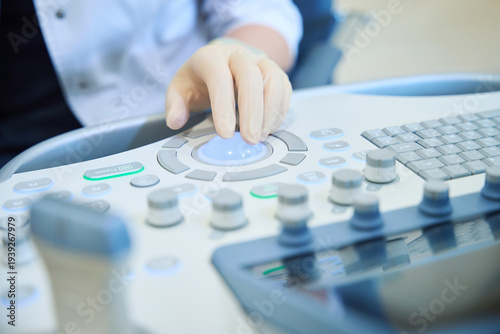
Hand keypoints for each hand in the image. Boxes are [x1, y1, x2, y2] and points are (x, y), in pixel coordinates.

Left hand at [165, 40, 291, 143]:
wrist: (224, 61)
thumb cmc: (201, 79)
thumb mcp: (181, 88)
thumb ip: (175, 104)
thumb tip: (175, 121)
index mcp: (212, 57)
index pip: (219, 77)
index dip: (223, 106)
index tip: (224, 134)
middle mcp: (239, 55)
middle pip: (251, 77)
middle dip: (252, 112)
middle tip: (250, 140)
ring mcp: (260, 62)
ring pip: (273, 80)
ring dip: (270, 112)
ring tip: (261, 136)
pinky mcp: (276, 73)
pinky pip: (284, 89)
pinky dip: (279, 111)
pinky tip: (269, 128)